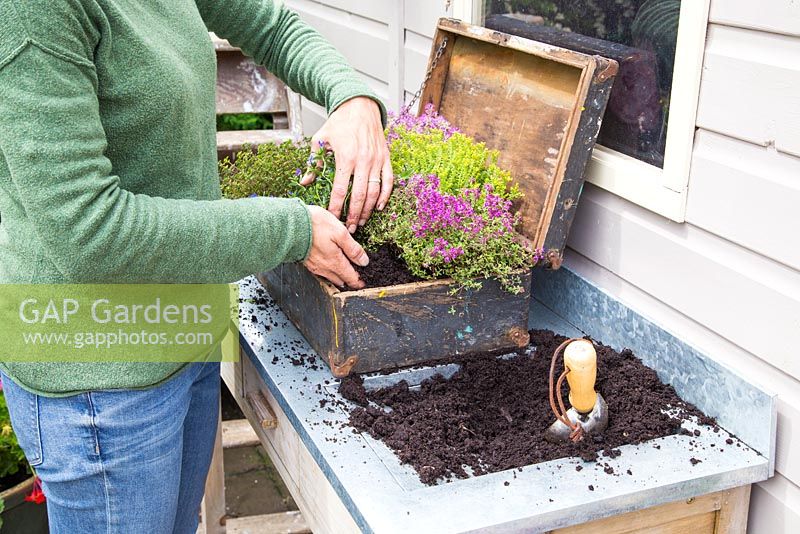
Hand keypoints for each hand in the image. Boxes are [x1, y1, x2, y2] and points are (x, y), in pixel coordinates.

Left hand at [300, 97, 392, 232]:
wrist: (359, 106)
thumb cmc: (339, 123)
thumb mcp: (320, 139)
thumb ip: (314, 163)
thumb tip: (305, 183)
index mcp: (345, 157)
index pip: (340, 190)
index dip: (336, 207)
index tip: (332, 218)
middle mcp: (363, 160)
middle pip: (359, 196)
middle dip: (353, 215)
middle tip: (348, 228)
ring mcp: (377, 160)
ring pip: (374, 192)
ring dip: (368, 210)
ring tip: (361, 221)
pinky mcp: (386, 158)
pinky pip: (388, 181)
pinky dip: (385, 196)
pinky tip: (379, 207)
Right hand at [303, 205, 368, 288]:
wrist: (290, 225)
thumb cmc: (315, 226)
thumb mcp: (340, 233)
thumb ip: (353, 249)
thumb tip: (364, 262)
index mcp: (336, 263)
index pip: (351, 278)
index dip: (359, 281)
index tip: (365, 282)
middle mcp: (325, 268)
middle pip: (341, 280)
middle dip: (350, 279)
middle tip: (358, 276)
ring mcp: (315, 266)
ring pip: (331, 277)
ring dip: (339, 275)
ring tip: (345, 271)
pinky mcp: (307, 262)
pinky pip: (321, 271)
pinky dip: (328, 270)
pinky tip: (329, 263)